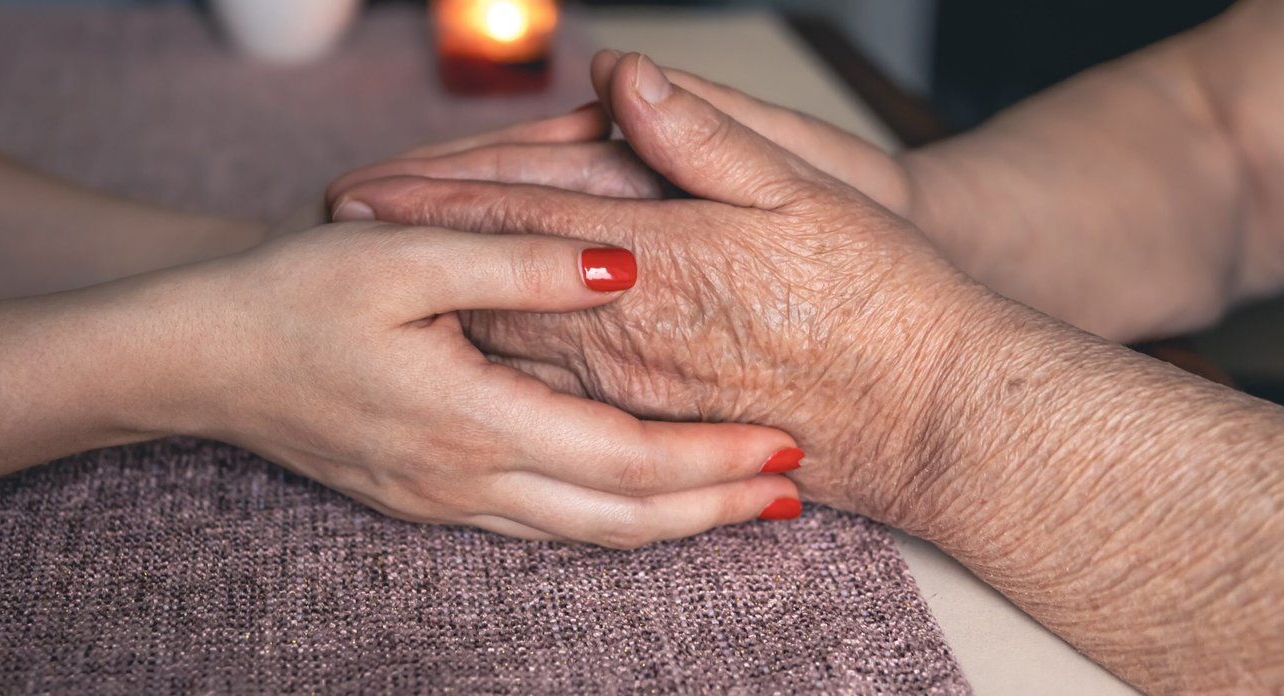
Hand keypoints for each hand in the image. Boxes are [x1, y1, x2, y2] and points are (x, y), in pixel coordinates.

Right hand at [131, 220, 806, 546]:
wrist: (195, 360)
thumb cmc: (289, 298)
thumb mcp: (403, 254)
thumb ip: (518, 260)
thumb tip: (621, 265)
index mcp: (469, 420)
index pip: (622, 460)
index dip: (710, 461)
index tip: (783, 450)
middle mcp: (464, 479)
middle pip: (619, 519)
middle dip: (713, 512)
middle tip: (792, 500)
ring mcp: (442, 499)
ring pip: (582, 534)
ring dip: (668, 525)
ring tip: (738, 509)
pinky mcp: (424, 498)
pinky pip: (538, 524)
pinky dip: (606, 519)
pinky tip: (636, 501)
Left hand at [330, 54, 1006, 525]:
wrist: (937, 415)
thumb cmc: (885, 299)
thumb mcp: (808, 193)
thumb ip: (704, 137)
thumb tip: (627, 76)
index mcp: (656, 263)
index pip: (517, 221)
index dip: (435, 201)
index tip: (363, 191)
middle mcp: (624, 339)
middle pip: (487, 290)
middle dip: (415, 256)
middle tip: (346, 232)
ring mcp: (632, 396)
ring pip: (504, 351)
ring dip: (437, 313)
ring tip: (378, 289)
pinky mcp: (650, 433)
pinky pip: (545, 402)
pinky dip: (488, 369)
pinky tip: (461, 362)